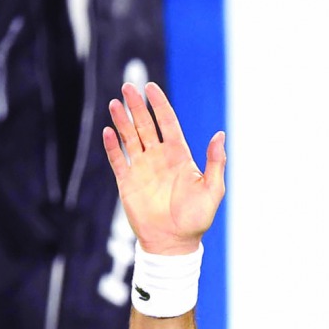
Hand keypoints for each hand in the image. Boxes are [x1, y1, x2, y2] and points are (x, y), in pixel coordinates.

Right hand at [103, 82, 225, 255]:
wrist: (174, 242)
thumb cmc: (197, 218)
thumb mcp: (213, 189)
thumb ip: (216, 162)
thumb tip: (221, 134)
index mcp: (179, 156)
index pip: (168, 124)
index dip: (160, 105)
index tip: (151, 88)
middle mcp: (159, 158)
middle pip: (145, 125)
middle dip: (137, 106)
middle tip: (128, 86)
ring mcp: (142, 168)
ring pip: (129, 137)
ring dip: (122, 120)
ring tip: (115, 103)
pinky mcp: (127, 181)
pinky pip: (117, 159)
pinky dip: (112, 146)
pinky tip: (108, 131)